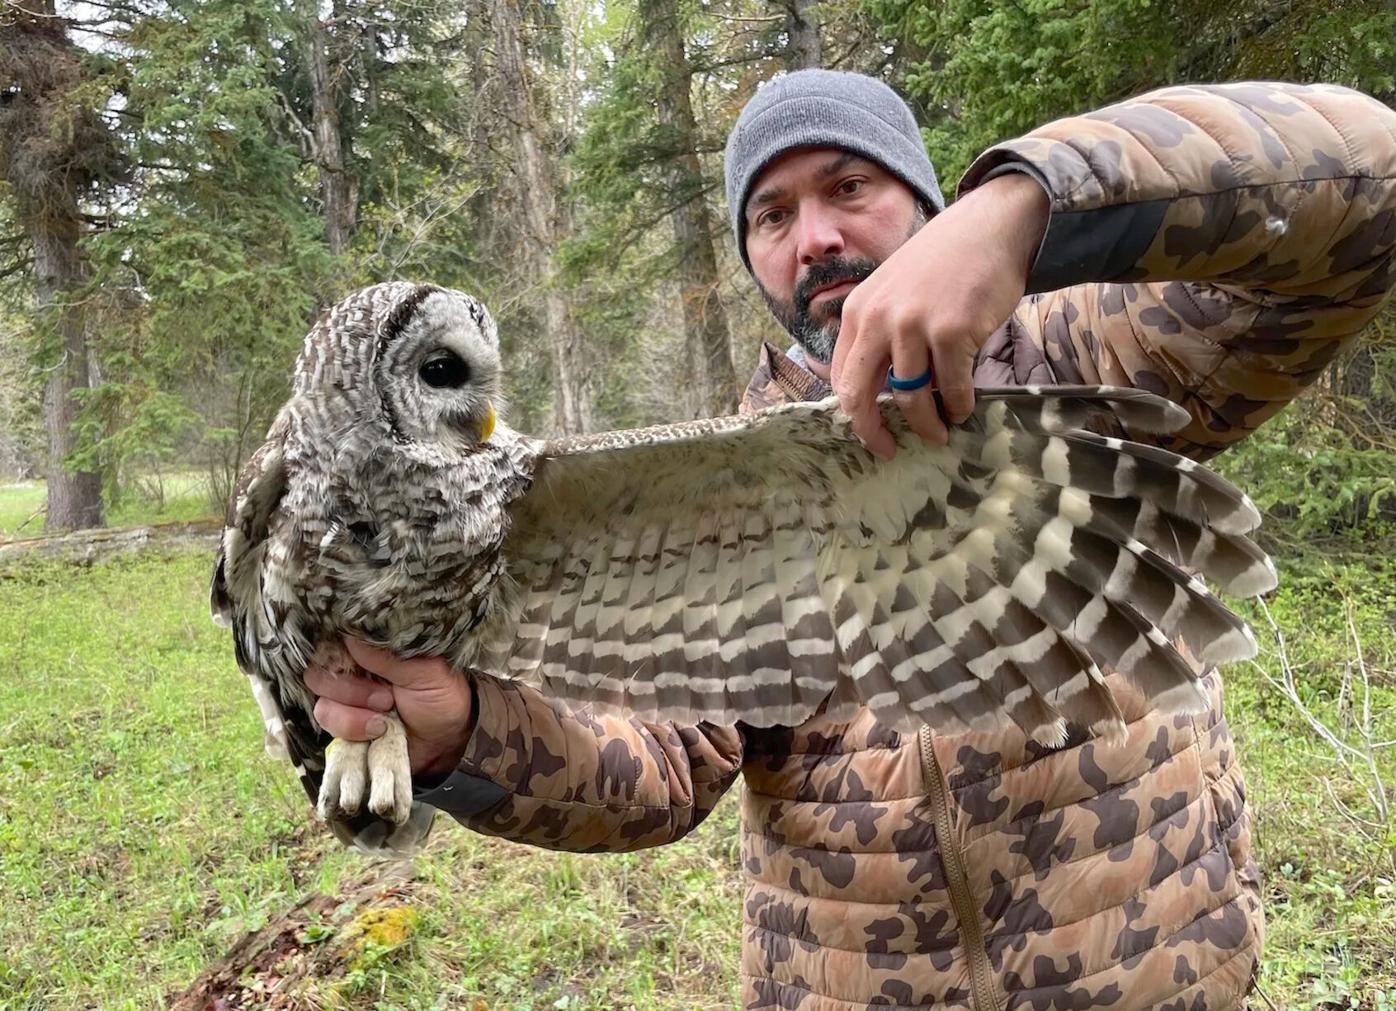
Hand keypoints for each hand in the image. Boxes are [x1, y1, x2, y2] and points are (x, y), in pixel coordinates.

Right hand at [305, 639, 473, 780]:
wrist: (446, 740)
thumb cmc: (440, 695)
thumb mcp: (424, 670)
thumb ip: (388, 655)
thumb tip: (351, 637)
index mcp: (369, 649)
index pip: (332, 639)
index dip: (339, 651)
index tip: (361, 663)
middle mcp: (351, 671)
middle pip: (318, 672)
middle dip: (351, 689)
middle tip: (387, 697)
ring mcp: (344, 701)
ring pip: (323, 703)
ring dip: (355, 714)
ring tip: (386, 714)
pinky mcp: (342, 727)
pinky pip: (329, 726)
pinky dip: (353, 730)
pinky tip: (378, 731)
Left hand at [830, 172, 1049, 457]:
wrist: (987, 227)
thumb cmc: (943, 263)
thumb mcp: (892, 290)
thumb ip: (879, 331)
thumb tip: (879, 388)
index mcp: (858, 311)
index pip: (842, 377)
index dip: (854, 412)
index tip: (870, 430)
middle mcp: (878, 319)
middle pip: (860, 395)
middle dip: (873, 433)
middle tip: (889, 451)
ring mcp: (913, 325)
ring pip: (910, 398)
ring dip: (927, 424)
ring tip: (940, 432)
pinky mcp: (951, 331)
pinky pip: (951, 387)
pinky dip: (959, 404)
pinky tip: (964, 408)